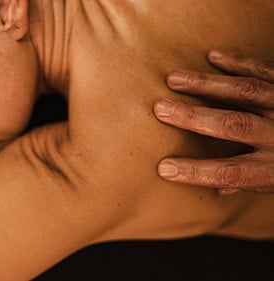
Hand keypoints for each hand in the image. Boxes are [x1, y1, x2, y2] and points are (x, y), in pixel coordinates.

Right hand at [154, 50, 273, 193]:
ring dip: (207, 84)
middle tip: (161, 108)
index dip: (196, 172)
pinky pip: (265, 70)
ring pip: (245, 92)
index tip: (164, 167)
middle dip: (194, 117)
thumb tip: (217, 191)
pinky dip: (239, 62)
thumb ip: (251, 182)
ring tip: (175, 78)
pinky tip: (214, 57)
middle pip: (233, 126)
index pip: (230, 173)